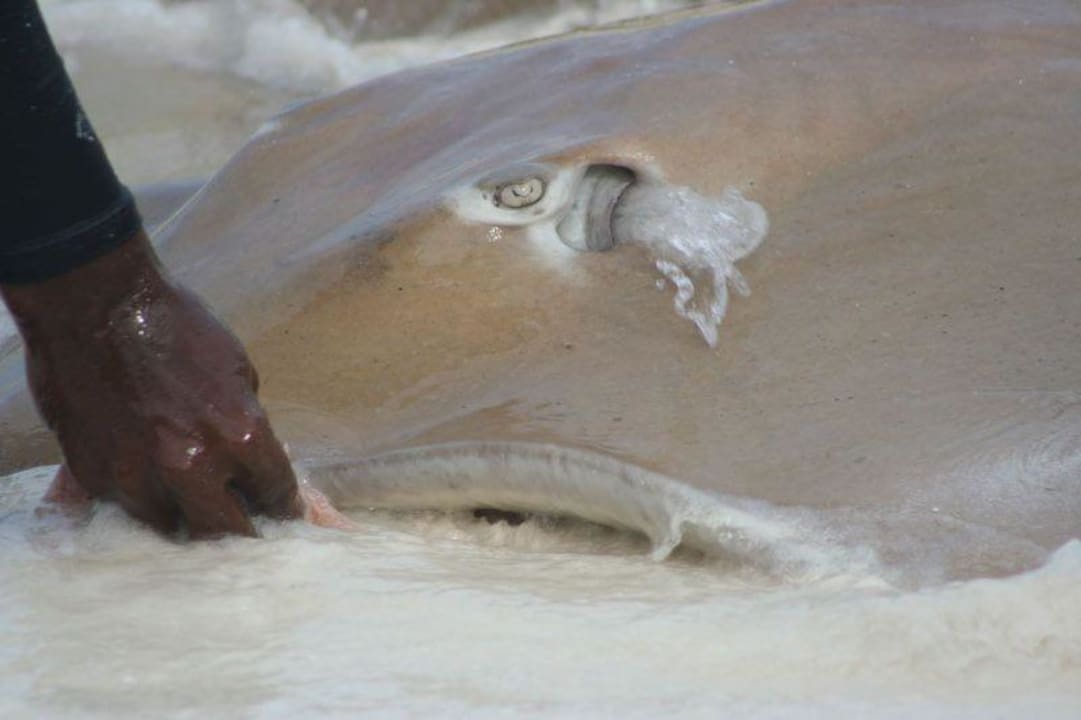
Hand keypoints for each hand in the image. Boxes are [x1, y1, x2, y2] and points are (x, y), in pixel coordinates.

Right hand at [3, 231, 302, 537]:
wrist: (97, 302)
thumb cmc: (175, 325)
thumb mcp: (236, 370)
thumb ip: (244, 422)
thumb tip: (251, 461)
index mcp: (239, 434)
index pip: (276, 492)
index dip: (281, 505)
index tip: (281, 513)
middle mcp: (193, 465)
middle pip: (226, 531)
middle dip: (239, 531)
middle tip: (242, 528)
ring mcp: (140, 475)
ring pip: (171, 526)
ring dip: (183, 516)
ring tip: (188, 504)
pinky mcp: (97, 476)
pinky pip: (127, 504)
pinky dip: (141, 497)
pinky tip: (147, 480)